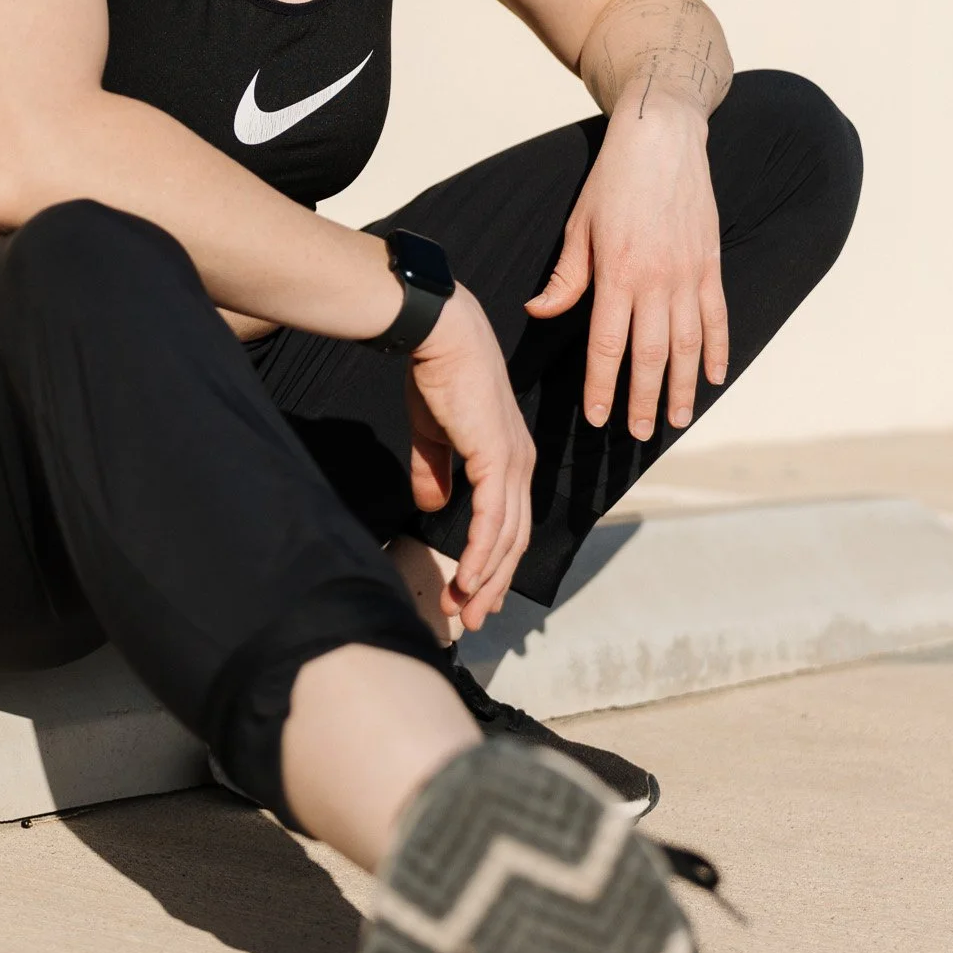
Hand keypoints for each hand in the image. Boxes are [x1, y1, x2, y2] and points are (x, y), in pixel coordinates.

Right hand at [404, 286, 534, 633]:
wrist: (440, 335)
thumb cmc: (437, 375)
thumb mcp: (433, 433)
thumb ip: (435, 471)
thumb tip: (435, 507)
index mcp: (509, 457)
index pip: (509, 522)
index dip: (493, 561)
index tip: (471, 591)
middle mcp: (519, 464)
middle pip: (514, 539)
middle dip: (492, 583)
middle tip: (471, 617)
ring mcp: (512, 463)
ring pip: (506, 538)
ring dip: (485, 578)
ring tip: (463, 609)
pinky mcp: (496, 459)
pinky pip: (493, 520)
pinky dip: (481, 553)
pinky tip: (466, 577)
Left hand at [525, 86, 727, 438]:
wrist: (661, 139)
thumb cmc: (611, 182)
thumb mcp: (578, 226)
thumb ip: (565, 277)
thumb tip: (539, 311)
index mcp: (616, 273)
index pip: (608, 345)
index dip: (603, 385)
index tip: (598, 417)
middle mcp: (656, 280)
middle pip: (650, 355)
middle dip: (642, 399)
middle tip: (637, 433)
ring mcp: (688, 273)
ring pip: (688, 344)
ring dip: (681, 386)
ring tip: (675, 419)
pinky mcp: (710, 263)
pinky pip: (717, 316)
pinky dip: (718, 349)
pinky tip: (713, 378)